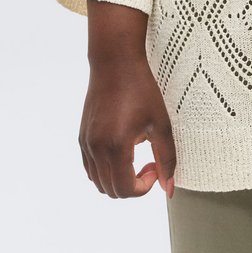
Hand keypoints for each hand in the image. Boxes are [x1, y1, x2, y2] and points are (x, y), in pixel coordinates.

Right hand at [78, 54, 176, 198]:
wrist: (115, 62)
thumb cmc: (141, 88)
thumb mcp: (160, 123)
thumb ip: (167, 159)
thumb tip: (168, 189)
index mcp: (115, 146)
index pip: (124, 189)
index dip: (143, 187)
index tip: (155, 169)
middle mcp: (96, 148)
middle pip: (110, 190)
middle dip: (132, 185)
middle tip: (150, 164)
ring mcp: (86, 143)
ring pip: (98, 181)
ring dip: (118, 179)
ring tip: (137, 156)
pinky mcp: (83, 137)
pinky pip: (90, 168)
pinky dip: (106, 170)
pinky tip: (124, 150)